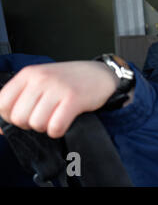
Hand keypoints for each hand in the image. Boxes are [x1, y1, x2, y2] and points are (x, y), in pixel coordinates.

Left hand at [0, 61, 118, 137]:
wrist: (102, 74)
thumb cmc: (71, 80)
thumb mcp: (43, 81)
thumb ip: (22, 98)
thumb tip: (1, 128)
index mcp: (29, 74)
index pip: (2, 104)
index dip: (10, 116)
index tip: (25, 115)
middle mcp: (41, 79)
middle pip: (19, 117)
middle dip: (30, 124)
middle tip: (44, 116)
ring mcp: (58, 88)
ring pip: (36, 124)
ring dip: (46, 127)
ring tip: (56, 117)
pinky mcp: (73, 99)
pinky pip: (55, 126)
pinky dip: (58, 130)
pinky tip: (65, 122)